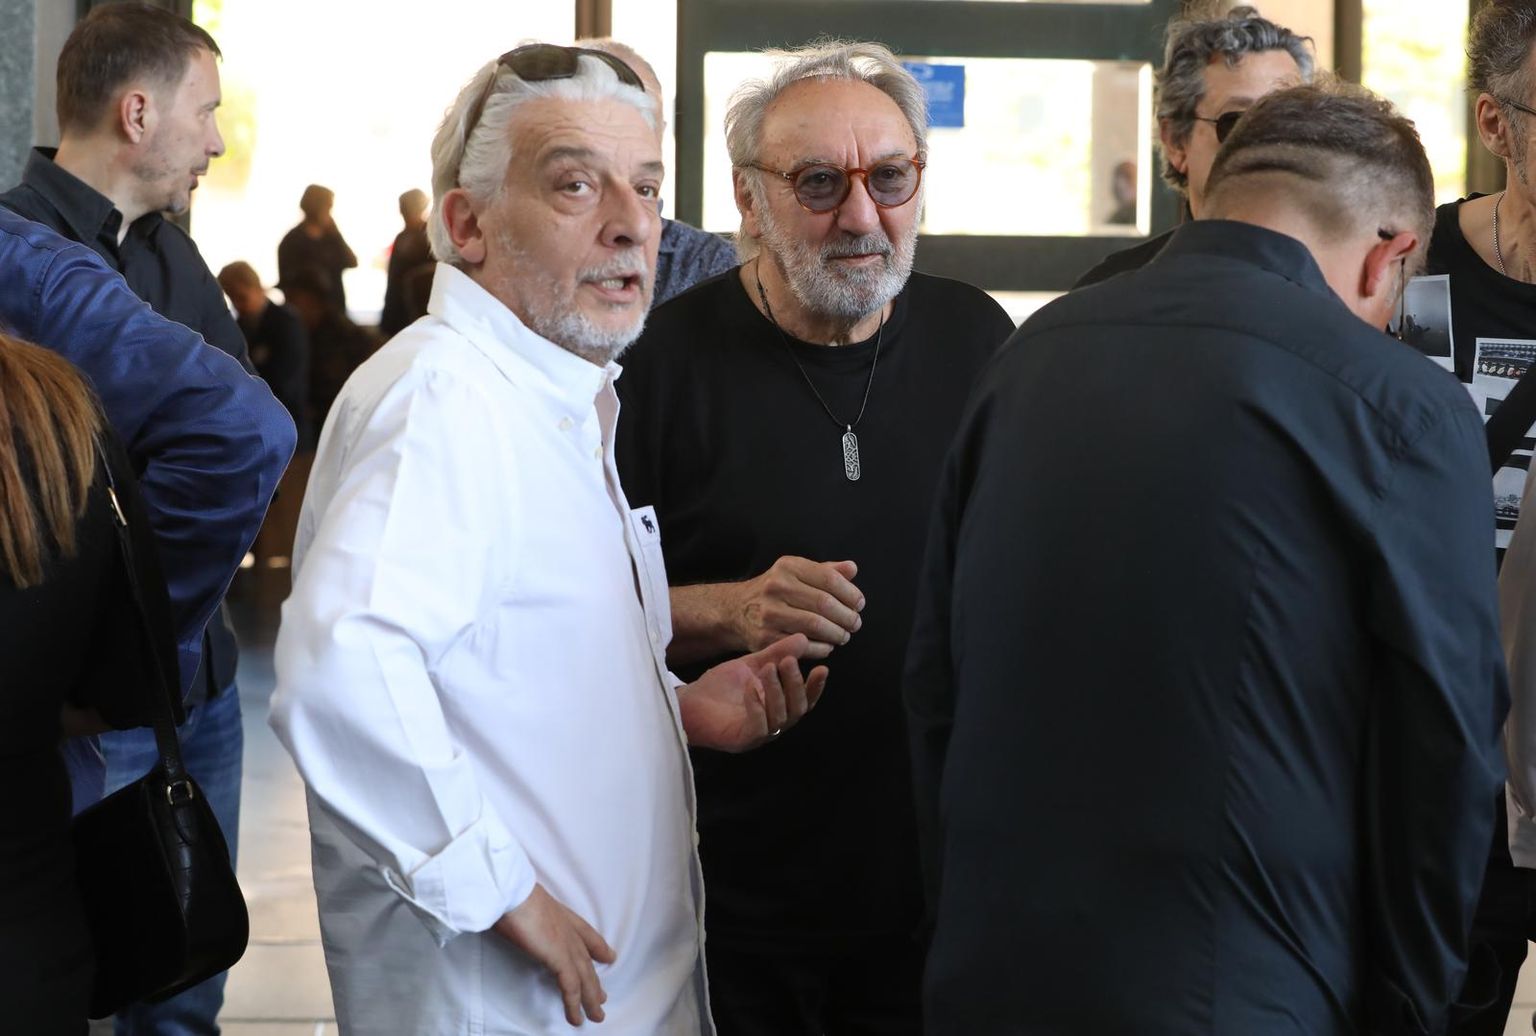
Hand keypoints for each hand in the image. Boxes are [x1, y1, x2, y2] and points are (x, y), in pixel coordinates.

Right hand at [492, 884, 615, 1025]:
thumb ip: (526, 912)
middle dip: (594, 981)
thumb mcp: (522, 903)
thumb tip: (513, 915)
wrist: (512, 891)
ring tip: (596, 1016)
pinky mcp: (561, 959)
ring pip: (584, 978)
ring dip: (590, 1000)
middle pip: (587, 961)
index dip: (598, 946)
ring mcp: (567, 945)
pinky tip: (576, 1018)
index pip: (585, 933)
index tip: (607, 956)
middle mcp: (569, 930)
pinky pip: (571, 988)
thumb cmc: (510, 893)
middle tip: (601, 997)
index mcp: (561, 914)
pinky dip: (574, 1005)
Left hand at [680, 633, 828, 751]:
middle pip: (797, 709)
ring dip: (776, 691)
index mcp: (779, 707)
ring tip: (768, 668)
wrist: (688, 702)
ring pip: (780, 718)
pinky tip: (750, 687)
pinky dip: (757, 706)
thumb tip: (803, 638)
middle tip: (788, 662)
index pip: (805, 700)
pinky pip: (758, 727)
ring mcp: (758, 735)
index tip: (822, 668)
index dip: (815, 687)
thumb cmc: (720, 688)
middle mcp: (773, 724)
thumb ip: (776, 653)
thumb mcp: (752, 665)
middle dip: (796, 685)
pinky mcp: (741, 741)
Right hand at [731, 556, 862, 658]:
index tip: (859, 604)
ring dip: (837, 634)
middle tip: (855, 623)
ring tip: (844, 635)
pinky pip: (804, 644)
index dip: (851, 593)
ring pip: (816, 625)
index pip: (830, 579)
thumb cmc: (775, 591)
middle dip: (847, 616)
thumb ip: (826, 571)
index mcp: (789, 566)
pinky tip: (827, 645)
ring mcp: (769, 613)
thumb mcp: (797, 573)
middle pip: (825, 604)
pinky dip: (822, 648)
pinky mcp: (765, 637)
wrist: (735, 610)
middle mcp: (776, 586)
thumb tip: (852, 569)